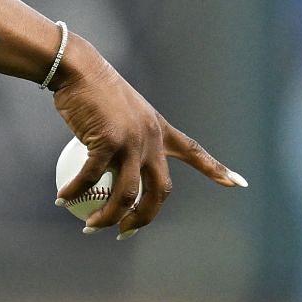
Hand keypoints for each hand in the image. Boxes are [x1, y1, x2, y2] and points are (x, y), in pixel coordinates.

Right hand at [51, 38, 245, 238]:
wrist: (79, 68)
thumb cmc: (93, 86)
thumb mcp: (120, 110)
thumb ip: (124, 137)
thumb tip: (109, 162)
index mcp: (159, 129)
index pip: (193, 151)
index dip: (216, 169)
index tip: (239, 183)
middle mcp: (151, 139)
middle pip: (159, 191)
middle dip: (145, 218)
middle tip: (126, 233)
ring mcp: (131, 142)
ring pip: (127, 195)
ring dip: (109, 217)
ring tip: (92, 227)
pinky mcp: (107, 142)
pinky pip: (91, 178)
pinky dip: (75, 191)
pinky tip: (63, 199)